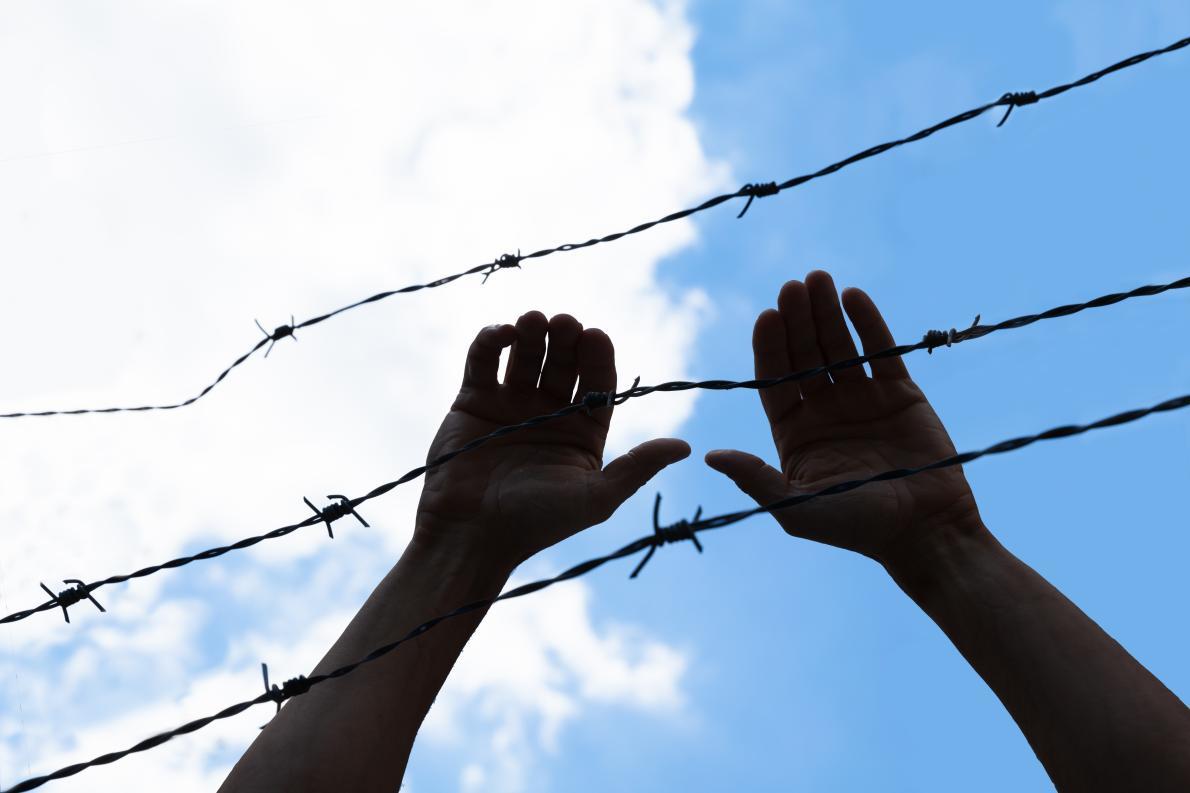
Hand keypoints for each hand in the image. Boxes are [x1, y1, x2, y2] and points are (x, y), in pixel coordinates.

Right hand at [415, 311, 689, 572]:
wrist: (470, 536)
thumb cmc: (536, 522)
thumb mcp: (596, 498)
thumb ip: (638, 467)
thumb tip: (687, 447)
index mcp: (582, 432)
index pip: (598, 382)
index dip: (598, 356)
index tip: (595, 336)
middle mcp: (549, 413)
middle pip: (563, 362)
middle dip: (566, 339)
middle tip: (565, 323)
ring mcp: (510, 404)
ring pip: (525, 355)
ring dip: (531, 333)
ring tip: (533, 320)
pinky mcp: (473, 401)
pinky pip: (483, 361)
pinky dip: (491, 341)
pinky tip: (503, 333)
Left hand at [705, 271, 984, 569]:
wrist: (926, 532)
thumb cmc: (857, 527)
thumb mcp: (796, 509)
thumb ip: (756, 480)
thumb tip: (710, 456)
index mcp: (794, 432)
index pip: (773, 380)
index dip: (769, 347)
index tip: (766, 317)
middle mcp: (823, 410)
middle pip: (803, 354)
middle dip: (797, 320)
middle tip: (792, 287)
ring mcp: (861, 398)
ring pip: (838, 345)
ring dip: (826, 312)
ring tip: (818, 279)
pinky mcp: (899, 393)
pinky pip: (880, 351)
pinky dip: (868, 323)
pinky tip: (853, 296)